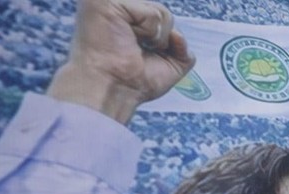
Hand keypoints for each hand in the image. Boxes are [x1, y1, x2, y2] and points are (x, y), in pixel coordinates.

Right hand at [47, 0, 194, 122]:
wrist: (114, 90)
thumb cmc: (133, 82)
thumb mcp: (170, 65)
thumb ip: (181, 47)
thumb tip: (178, 35)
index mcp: (124, 14)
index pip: (160, 16)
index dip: (163, 37)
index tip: (145, 52)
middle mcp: (116, 4)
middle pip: (163, 12)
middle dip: (161, 39)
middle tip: (138, 52)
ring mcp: (109, 1)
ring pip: (161, 12)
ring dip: (156, 38)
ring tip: (133, 47)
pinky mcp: (107, 2)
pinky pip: (153, 14)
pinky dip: (150, 33)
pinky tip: (130, 40)